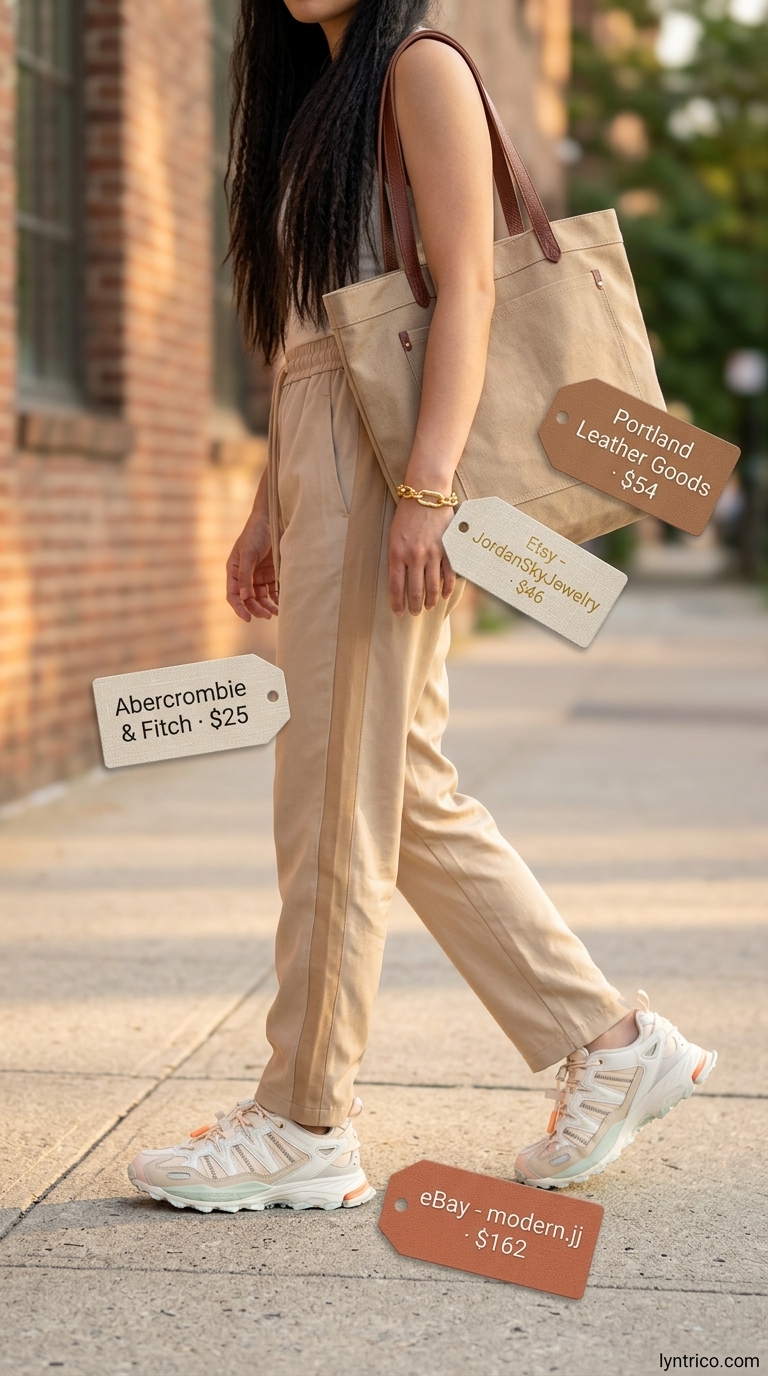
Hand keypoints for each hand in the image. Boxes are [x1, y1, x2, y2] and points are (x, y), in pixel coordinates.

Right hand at [226, 513, 278, 621]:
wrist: (272, 518)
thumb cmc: (255, 533)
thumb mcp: (248, 553)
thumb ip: (245, 575)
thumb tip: (243, 597)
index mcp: (234, 571)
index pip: (233, 595)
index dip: (239, 608)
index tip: (248, 618)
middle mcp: (246, 576)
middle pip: (249, 599)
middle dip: (257, 608)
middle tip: (267, 615)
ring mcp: (259, 575)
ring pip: (262, 597)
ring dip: (267, 606)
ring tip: (276, 612)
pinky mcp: (272, 573)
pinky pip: (273, 591)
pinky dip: (277, 599)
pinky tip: (282, 604)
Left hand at [388, 498, 456, 615]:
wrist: (427, 495)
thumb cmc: (406, 515)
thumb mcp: (393, 537)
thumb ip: (396, 558)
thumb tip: (400, 581)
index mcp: (397, 553)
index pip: (396, 586)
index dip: (397, 603)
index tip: (398, 612)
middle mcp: (415, 556)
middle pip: (415, 590)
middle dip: (414, 606)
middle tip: (414, 613)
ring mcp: (433, 553)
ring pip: (432, 586)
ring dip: (430, 600)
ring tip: (428, 607)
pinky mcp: (448, 549)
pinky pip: (448, 575)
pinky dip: (446, 588)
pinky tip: (443, 594)